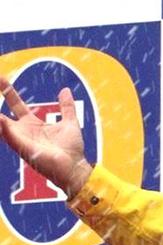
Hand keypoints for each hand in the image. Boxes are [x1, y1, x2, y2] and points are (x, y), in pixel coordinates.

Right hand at [0, 77, 92, 198]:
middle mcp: (24, 131)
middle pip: (3, 114)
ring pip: (2, 126)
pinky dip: (4, 128)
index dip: (9, 92)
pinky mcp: (24, 148)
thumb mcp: (70, 122)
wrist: (75, 166)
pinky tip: (0, 119)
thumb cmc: (71, 149)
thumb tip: (65, 90)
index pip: (17, 105)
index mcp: (33, 124)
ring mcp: (22, 140)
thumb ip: (66, 107)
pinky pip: (10, 137)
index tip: (1, 78)